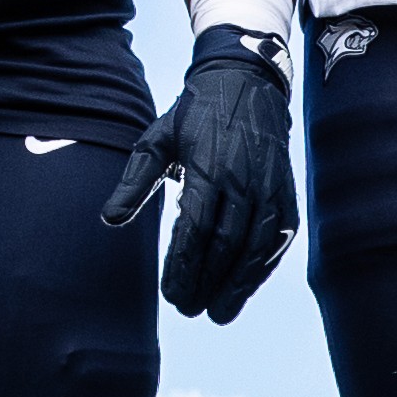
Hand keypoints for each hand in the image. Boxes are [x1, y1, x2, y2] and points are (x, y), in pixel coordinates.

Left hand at [95, 24, 296, 319]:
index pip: (196, 228)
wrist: (247, 83)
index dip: (184, 266)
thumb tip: (110, 220)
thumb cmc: (194, 115)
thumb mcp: (157, 139)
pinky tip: (244, 288)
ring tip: (217, 312)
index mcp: (209, 168)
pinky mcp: (286, 194)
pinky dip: (261, 269)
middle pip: (226, 245)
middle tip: (187, 309)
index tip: (169, 293)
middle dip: (206, 282)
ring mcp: (270, 188)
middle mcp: (244, 180)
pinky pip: (277, 240)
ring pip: (257, 248)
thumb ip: (135, 181)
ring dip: (237, 286)